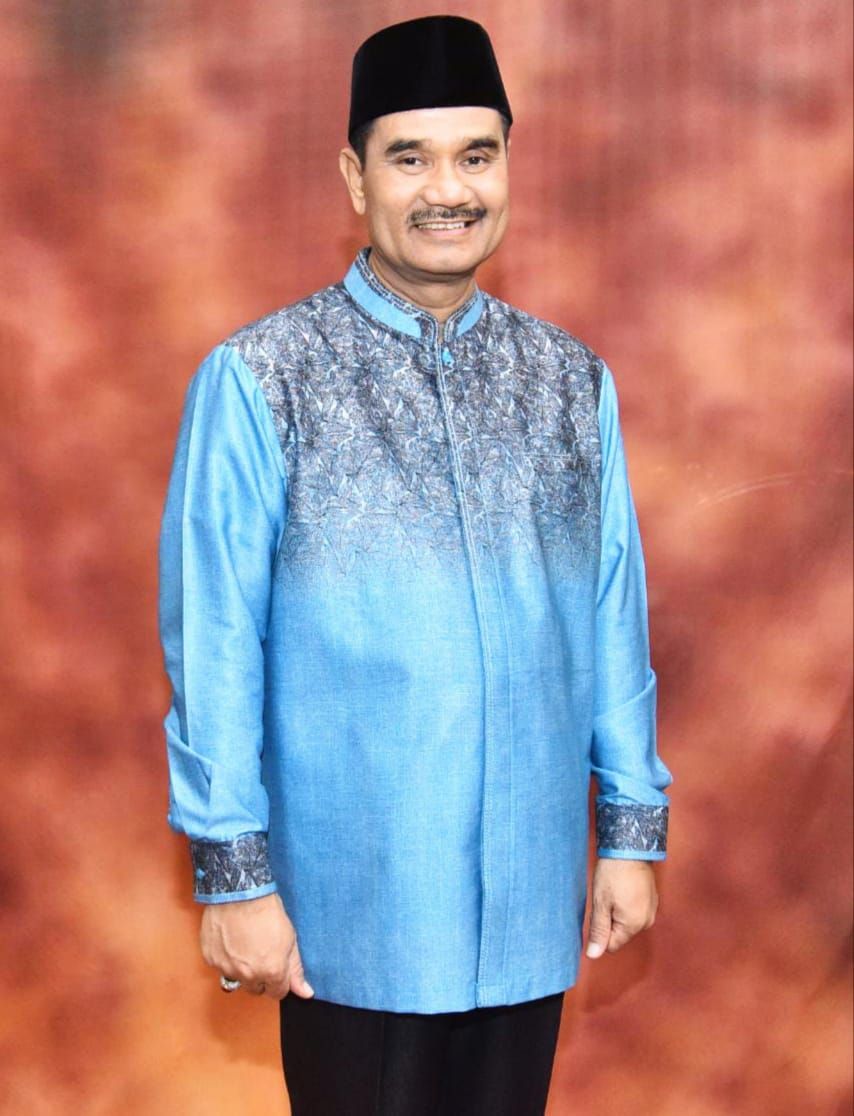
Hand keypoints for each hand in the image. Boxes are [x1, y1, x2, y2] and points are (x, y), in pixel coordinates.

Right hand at [200, 891, 314, 1000]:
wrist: (239, 892)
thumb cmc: (265, 910)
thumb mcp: (290, 938)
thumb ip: (295, 968)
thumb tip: (305, 992)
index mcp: (272, 972)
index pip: (278, 992)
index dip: (279, 980)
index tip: (277, 968)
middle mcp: (248, 976)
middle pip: (257, 989)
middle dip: (261, 976)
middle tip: (261, 953)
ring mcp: (227, 968)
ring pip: (237, 979)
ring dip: (242, 968)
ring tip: (246, 943)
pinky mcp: (211, 959)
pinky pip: (221, 966)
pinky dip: (226, 958)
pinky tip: (232, 940)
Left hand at [585, 858, 658, 958]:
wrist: (630, 848)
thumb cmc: (613, 874)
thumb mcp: (600, 903)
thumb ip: (598, 931)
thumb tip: (593, 955)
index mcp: (634, 925)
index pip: (612, 945)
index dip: (600, 930)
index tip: (598, 910)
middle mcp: (647, 921)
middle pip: (620, 933)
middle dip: (609, 920)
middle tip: (605, 898)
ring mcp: (651, 910)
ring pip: (627, 921)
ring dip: (618, 911)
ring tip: (614, 891)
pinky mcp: (652, 900)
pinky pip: (635, 911)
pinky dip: (627, 903)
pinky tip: (623, 887)